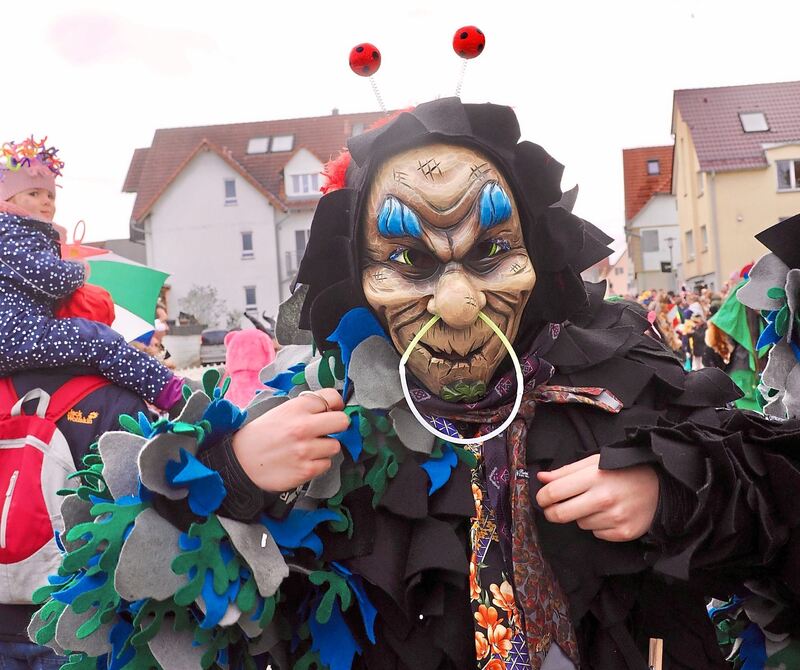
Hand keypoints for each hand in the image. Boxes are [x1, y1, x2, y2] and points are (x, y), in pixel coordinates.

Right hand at [231, 388, 347, 492]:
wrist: (240, 461)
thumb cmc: (262, 435)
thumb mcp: (282, 411)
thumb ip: (307, 408)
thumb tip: (334, 408)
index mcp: (297, 407)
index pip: (333, 397)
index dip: (335, 405)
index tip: (331, 411)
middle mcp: (303, 426)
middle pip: (342, 421)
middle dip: (337, 426)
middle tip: (326, 431)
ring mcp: (305, 450)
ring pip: (335, 446)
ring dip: (325, 448)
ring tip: (308, 449)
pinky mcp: (306, 470)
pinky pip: (327, 464)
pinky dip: (318, 464)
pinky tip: (303, 461)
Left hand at [535, 454, 658, 541]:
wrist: (661, 485)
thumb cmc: (623, 470)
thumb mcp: (594, 462)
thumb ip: (566, 471)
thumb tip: (541, 478)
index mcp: (594, 476)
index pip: (554, 492)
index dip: (542, 497)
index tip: (541, 498)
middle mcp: (603, 498)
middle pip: (561, 514)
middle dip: (551, 512)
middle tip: (553, 509)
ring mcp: (614, 517)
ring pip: (580, 524)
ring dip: (581, 516)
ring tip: (596, 504)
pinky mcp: (623, 532)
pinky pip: (596, 534)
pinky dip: (598, 526)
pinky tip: (609, 514)